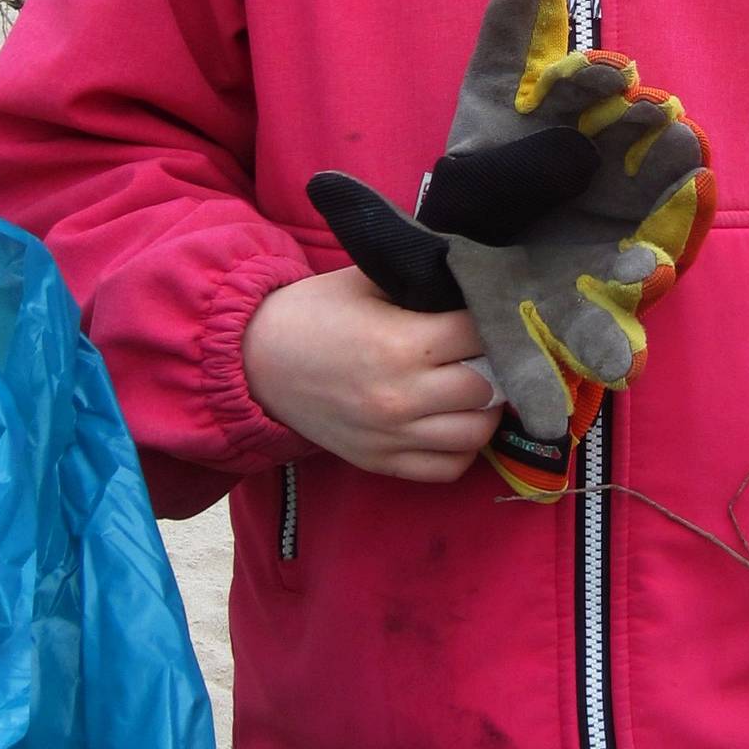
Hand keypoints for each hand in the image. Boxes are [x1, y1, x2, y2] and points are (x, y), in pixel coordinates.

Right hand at [244, 266, 501, 482]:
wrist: (255, 361)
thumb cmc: (315, 312)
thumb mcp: (367, 280)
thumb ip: (422, 284)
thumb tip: (477, 284)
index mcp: (400, 343)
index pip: (481, 334)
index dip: (493, 319)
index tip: (491, 313)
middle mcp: (401, 396)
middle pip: (487, 387)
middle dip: (493, 365)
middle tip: (485, 352)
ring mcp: (391, 436)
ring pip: (476, 433)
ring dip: (484, 409)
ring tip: (475, 388)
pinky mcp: (380, 462)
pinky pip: (448, 468)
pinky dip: (461, 448)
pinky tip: (454, 422)